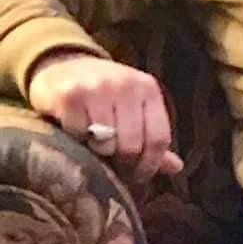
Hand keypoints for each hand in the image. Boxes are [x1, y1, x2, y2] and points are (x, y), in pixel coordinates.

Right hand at [29, 51, 183, 182]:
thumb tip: (177, 168)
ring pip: (105, 143)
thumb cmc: (105, 95)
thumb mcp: (134, 108)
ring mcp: (99, 87)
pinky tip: (75, 132)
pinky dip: (76, 140)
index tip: (139, 177)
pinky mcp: (70, 94)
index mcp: (149, 89)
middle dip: (122, 163)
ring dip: (98, 153)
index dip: (150, 165)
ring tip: (94, 145)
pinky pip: (77, 135)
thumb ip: (152, 138)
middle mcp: (127, 84)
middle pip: (132, 145)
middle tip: (112, 165)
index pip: (159, 138)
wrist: (65, 66)